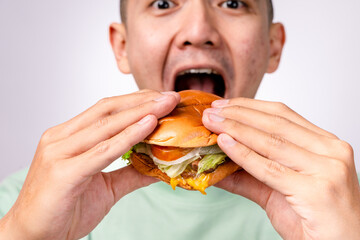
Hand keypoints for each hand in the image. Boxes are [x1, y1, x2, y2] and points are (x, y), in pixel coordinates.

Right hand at [0, 90, 179, 239]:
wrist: (34, 237)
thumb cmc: (63, 209)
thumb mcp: (105, 187)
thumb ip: (130, 173)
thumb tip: (159, 166)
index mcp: (67, 137)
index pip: (105, 110)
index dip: (136, 101)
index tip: (162, 98)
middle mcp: (60, 139)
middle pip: (108, 111)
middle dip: (142, 101)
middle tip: (170, 97)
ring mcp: (59, 153)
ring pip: (106, 126)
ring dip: (140, 113)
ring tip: (166, 105)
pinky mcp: (63, 172)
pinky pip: (102, 151)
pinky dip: (128, 136)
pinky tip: (148, 125)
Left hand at [202, 98, 359, 239]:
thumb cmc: (314, 219)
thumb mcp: (277, 190)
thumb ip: (248, 175)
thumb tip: (215, 165)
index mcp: (325, 144)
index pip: (283, 115)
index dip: (249, 107)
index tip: (223, 105)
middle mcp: (331, 152)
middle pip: (276, 124)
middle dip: (238, 115)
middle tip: (211, 113)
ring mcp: (327, 170)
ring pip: (272, 142)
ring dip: (236, 129)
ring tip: (212, 124)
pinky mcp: (318, 191)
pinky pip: (271, 169)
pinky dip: (244, 154)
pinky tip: (225, 144)